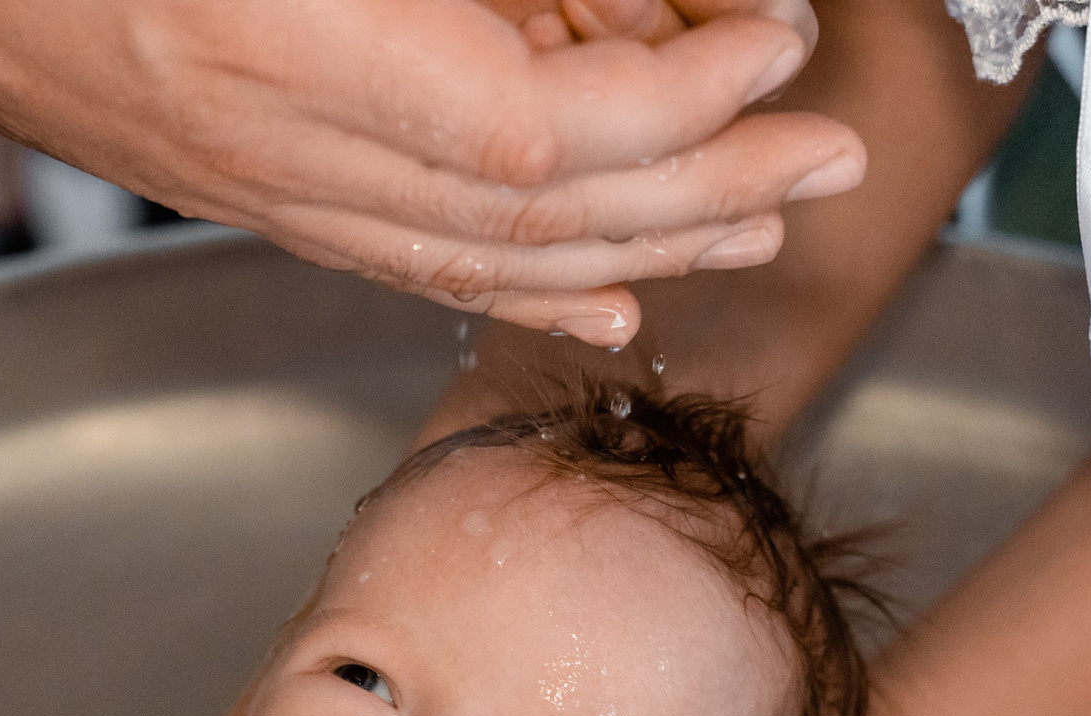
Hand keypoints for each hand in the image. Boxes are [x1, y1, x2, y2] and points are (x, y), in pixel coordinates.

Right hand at [0, 0, 865, 342]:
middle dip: (710, 189)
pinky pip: (419, 270)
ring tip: (764, 220)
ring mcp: (270, 187)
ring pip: (495, 258)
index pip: (541, 127)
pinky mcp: (256, 198)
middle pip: (547, 215)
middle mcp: (288, 145)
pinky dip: (535, 288)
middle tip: (835, 158)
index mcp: (299, 49)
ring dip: (649, 246)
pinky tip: (616, 298)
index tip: (780, 42)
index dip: (680, 100)